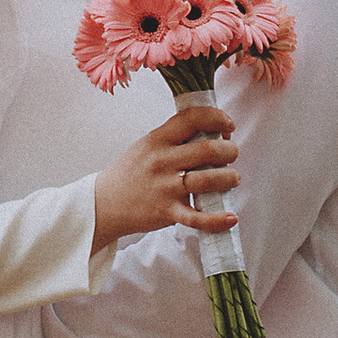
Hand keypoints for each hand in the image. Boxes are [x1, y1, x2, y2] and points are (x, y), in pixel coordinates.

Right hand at [94, 103, 239, 245]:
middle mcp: (162, 161)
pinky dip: (218, 220)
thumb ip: (175, 136)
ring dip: (230, 178)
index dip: (218, 118)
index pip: (193, 118)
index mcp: (158, 139)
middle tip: (232, 154)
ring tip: (232, 179)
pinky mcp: (167, 212)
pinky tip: (231, 217)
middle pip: (208, 150)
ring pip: (209, 180)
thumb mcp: (148, 145)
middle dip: (230, 150)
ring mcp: (164, 188)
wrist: (105, 204)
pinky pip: (197, 218)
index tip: (228, 126)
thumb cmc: (132, 172)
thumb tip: (211, 128)